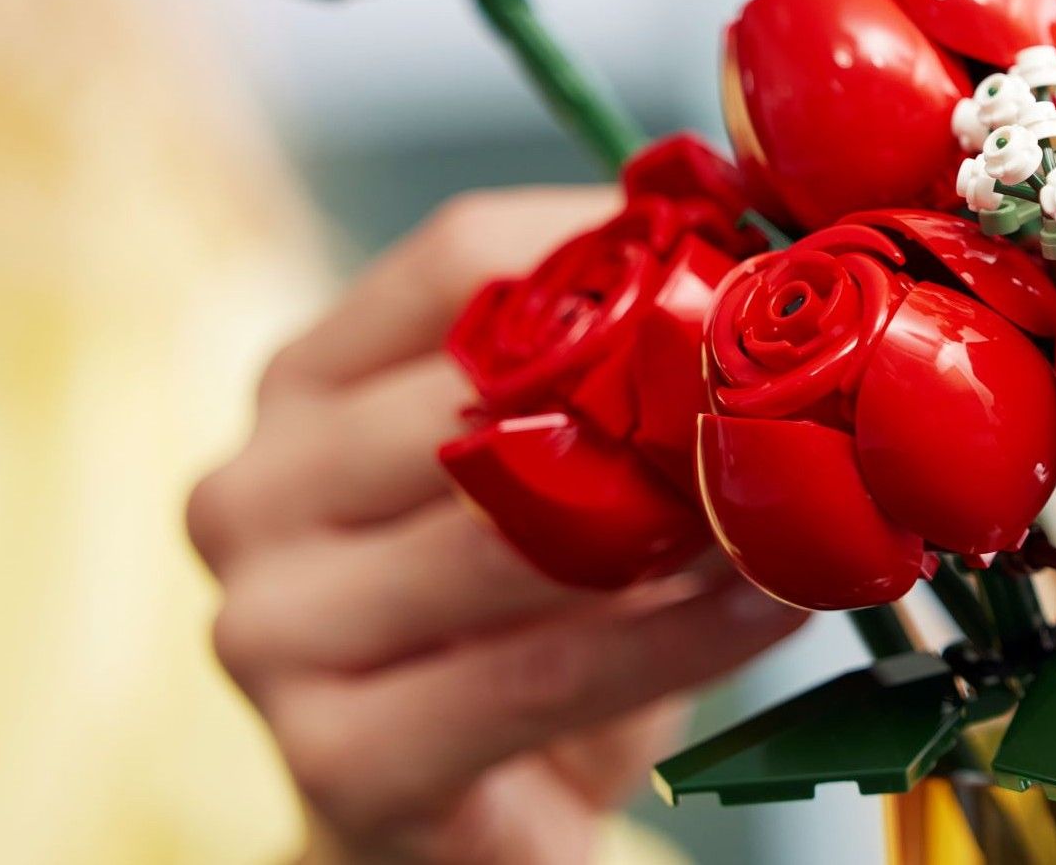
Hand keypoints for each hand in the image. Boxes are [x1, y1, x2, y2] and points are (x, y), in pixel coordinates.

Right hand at [191, 189, 803, 863]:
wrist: (463, 818)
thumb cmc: (522, 621)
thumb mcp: (556, 472)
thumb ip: (613, 368)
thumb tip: (767, 248)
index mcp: (301, 386)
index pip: (453, 262)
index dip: (614, 247)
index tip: (751, 255)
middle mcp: (252, 492)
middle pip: (473, 395)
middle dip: (654, 390)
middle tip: (795, 385)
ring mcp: (270, 631)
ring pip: (507, 540)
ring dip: (680, 518)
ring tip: (803, 497)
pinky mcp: (336, 760)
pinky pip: (540, 674)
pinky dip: (676, 638)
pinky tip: (774, 608)